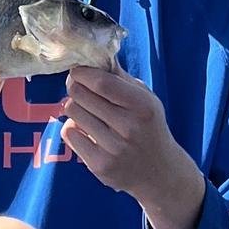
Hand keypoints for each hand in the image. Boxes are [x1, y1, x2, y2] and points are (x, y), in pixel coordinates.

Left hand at [62, 67, 204, 228]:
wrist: (160, 173)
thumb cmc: (149, 127)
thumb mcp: (145, 99)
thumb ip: (120, 78)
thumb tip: (95, 55)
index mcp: (142, 106)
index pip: (101, 83)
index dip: (82, 73)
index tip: (77, 71)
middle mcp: (129, 127)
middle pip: (79, 95)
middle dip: (74, 87)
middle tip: (78, 88)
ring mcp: (113, 149)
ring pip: (72, 113)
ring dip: (75, 108)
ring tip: (87, 111)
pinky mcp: (99, 166)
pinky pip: (69, 134)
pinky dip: (73, 128)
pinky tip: (87, 131)